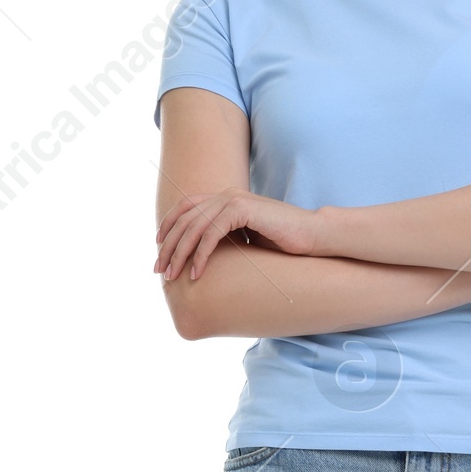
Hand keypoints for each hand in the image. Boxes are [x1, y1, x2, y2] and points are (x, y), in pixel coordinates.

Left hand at [155, 193, 324, 282]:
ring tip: (172, 276)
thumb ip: (224, 239)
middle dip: (168, 246)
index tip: (158, 250)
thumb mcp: (245, 239)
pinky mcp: (243, 210)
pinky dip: (201, 255)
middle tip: (160, 271)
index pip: (185, 208)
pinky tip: (196, 274)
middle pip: (184, 218)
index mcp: (225, 198)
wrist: (312, 236)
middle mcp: (226, 194)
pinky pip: (212, 233)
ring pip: (194, 227)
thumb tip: (201, 256)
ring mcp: (234, 199)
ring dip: (180, 253)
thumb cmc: (282, 242)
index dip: (167, 227)